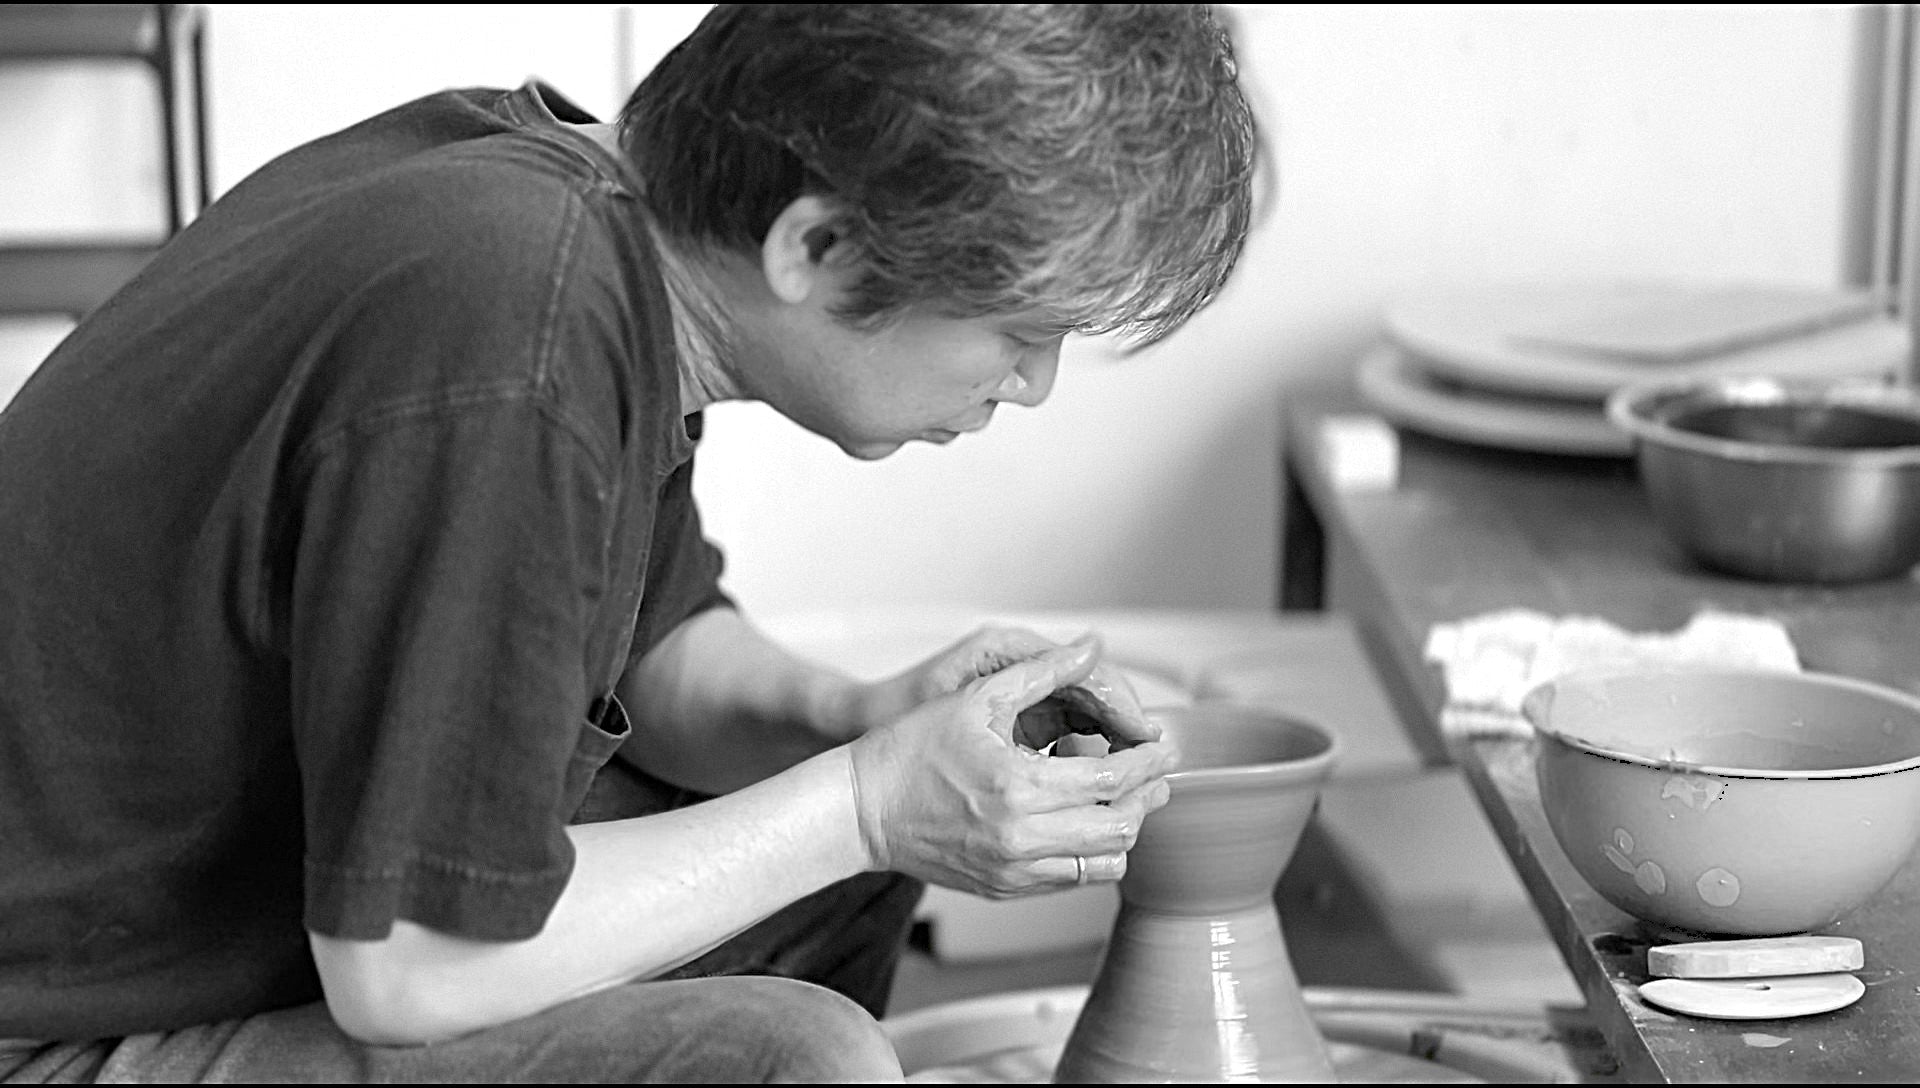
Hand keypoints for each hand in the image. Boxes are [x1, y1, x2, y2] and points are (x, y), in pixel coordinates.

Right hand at [846, 650, 1175, 896]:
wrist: (860, 810)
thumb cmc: (910, 750)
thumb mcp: (977, 698)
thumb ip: (1043, 672)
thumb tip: (1092, 644)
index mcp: (1019, 787)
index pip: (1114, 780)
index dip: (1150, 761)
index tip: (1164, 745)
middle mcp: (1021, 838)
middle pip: (1121, 826)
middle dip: (1149, 795)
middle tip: (1155, 770)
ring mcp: (1014, 870)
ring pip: (1104, 862)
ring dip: (1125, 827)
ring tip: (1124, 795)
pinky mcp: (1005, 889)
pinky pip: (1073, 880)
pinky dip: (1093, 851)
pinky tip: (1085, 818)